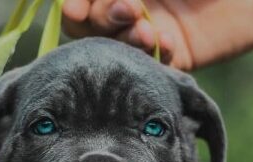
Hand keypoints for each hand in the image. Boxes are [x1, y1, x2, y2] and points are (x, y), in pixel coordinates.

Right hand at [62, 0, 252, 69]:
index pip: (85, 0)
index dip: (74, 5)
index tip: (74, 8)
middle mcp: (135, 9)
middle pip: (92, 26)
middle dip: (102, 19)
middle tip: (128, 11)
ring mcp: (154, 33)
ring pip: (118, 48)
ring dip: (125, 40)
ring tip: (147, 31)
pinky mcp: (178, 57)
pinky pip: (154, 65)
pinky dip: (156, 56)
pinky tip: (168, 42)